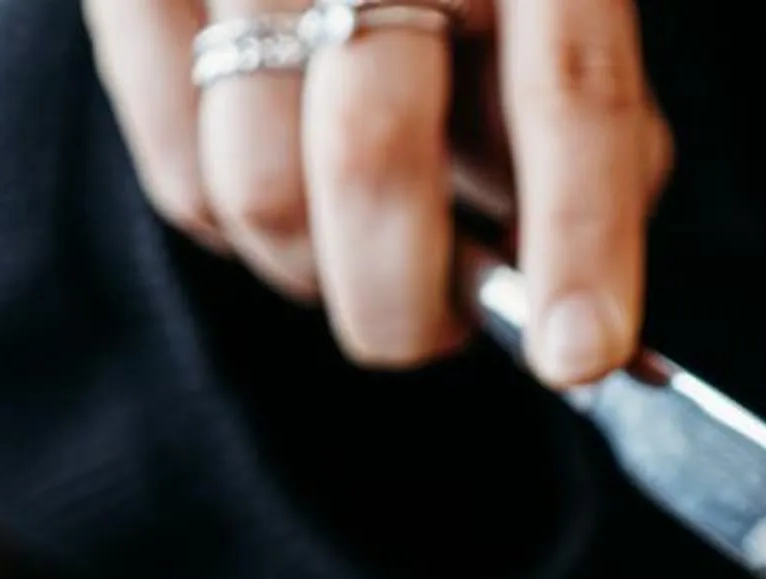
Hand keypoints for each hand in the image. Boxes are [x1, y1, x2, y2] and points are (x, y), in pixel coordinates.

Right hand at [84, 0, 672, 383]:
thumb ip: (586, 125)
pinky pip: (180, 179)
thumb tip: (557, 281)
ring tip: (356, 242)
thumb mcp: (552, 3)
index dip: (580, 240)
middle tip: (435, 326)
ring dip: (319, 272)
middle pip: (372, 163)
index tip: (578, 356)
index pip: (567, 92)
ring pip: (258, 192)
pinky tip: (285, 183)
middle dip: (407, 303)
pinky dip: (241, 227)